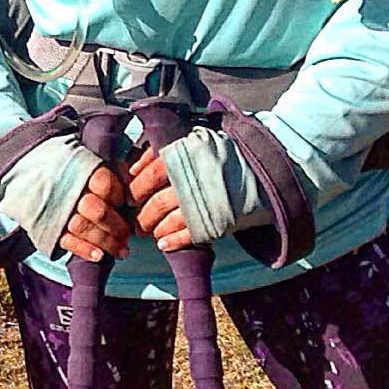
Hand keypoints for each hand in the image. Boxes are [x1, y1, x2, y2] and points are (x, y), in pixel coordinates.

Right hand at [58, 163, 131, 262]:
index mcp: (81, 170)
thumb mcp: (90, 162)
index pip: (105, 185)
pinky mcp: (49, 227)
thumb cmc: (70, 171)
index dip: (118, 196)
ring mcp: (58, 210)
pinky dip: (84, 250)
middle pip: (98, 211)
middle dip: (116, 226)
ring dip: (106, 242)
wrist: (30, 174)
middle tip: (127, 234)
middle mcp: (69, 191)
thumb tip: (134, 186)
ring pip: (84, 229)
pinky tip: (99, 256)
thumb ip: (113, 171)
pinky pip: (68, 241)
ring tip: (121, 251)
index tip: (125, 204)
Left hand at [141, 124, 265, 251]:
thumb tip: (131, 168)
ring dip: (155, 228)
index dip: (136, 187)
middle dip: (143, 214)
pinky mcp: (217, 220)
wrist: (260, 172)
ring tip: (148, 233)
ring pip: (170, 219)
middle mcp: (194, 178)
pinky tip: (163, 244)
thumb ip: (160, 151)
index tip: (128, 197)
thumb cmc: (216, 158)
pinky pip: (189, 234)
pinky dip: (173, 241)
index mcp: (185, 155)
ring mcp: (206, 200)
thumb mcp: (190, 144)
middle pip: (158, 200)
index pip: (151, 173)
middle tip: (135, 221)